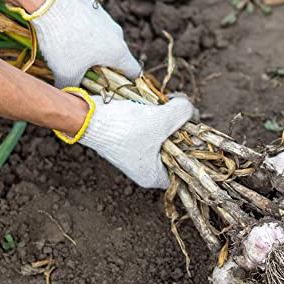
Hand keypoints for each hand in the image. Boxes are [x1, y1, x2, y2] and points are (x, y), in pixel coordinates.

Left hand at [29, 0, 140, 87]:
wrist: (45, 2)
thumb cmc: (61, 42)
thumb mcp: (65, 73)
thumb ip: (71, 88)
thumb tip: (68, 96)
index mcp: (118, 52)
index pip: (134, 72)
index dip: (127, 83)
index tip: (115, 88)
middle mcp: (117, 34)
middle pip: (117, 57)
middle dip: (104, 67)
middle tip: (85, 74)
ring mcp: (105, 17)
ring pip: (104, 39)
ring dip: (92, 48)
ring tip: (70, 52)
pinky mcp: (92, 6)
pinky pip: (91, 24)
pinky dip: (82, 31)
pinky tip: (64, 33)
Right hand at [79, 95, 193, 188]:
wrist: (87, 118)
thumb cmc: (124, 127)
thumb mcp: (162, 119)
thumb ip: (183, 113)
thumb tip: (191, 108)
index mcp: (153, 177)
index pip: (184, 171)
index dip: (194, 152)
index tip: (197, 134)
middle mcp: (144, 170)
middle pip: (175, 152)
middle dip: (181, 132)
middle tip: (184, 116)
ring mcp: (134, 156)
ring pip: (162, 138)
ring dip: (167, 122)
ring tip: (169, 107)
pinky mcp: (127, 141)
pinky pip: (149, 131)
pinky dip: (154, 119)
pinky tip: (155, 106)